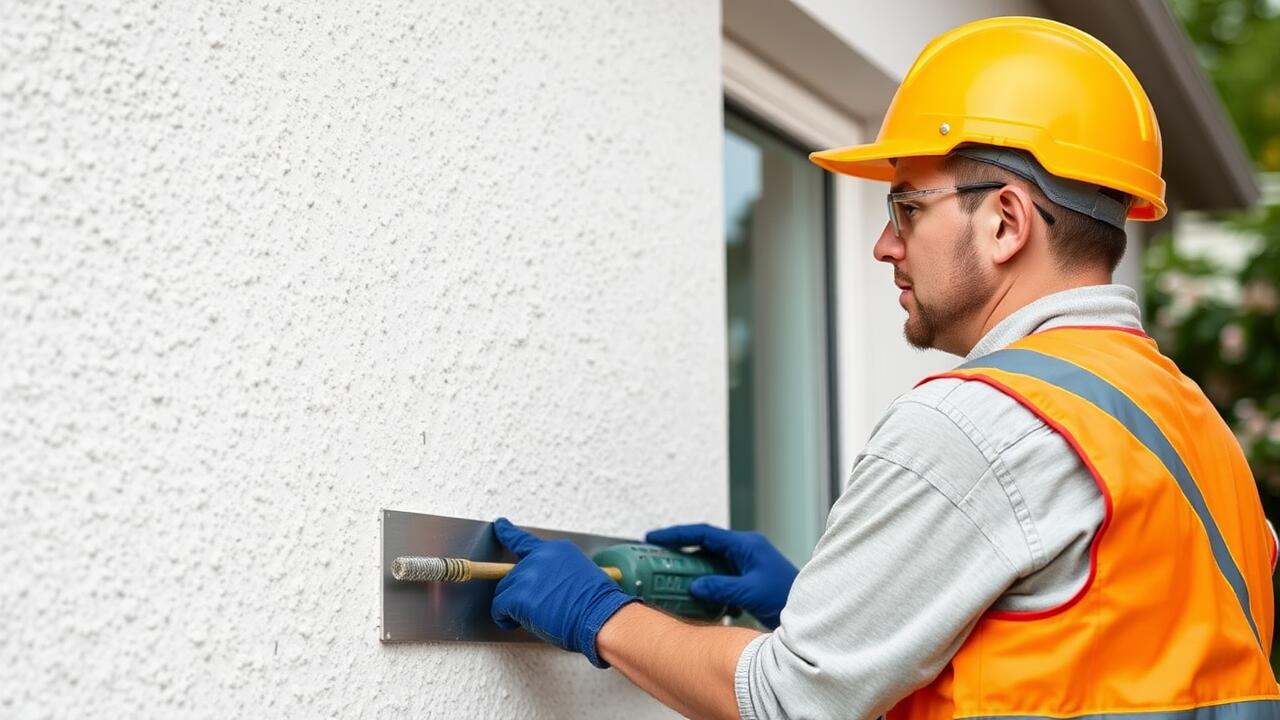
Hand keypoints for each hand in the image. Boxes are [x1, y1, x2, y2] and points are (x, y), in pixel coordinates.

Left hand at [490, 517, 638, 667]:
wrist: (600, 617)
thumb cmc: (596, 605)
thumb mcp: (580, 575)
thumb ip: (556, 573)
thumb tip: (542, 587)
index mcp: (557, 550)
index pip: (525, 539)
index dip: (508, 531)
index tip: (500, 524)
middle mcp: (540, 556)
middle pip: (514, 573)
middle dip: (519, 591)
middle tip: (535, 608)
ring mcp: (528, 574)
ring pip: (504, 590)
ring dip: (512, 605)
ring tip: (531, 617)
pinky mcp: (518, 595)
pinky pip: (499, 607)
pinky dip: (503, 618)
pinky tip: (515, 623)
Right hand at [645, 524, 797, 629]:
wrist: (810, 612)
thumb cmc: (785, 596)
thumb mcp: (749, 592)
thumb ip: (719, 587)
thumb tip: (693, 586)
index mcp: (745, 545)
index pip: (704, 533)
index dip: (677, 534)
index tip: (654, 537)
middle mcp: (744, 550)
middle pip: (704, 545)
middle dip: (680, 550)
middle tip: (655, 556)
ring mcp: (746, 564)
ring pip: (710, 562)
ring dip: (691, 569)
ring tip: (668, 577)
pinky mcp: (747, 579)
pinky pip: (719, 576)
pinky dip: (705, 583)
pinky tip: (693, 596)